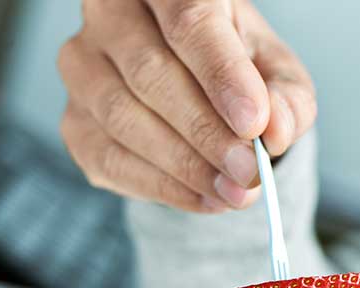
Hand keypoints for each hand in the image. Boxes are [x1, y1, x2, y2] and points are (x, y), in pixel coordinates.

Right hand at [58, 0, 315, 212]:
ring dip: (186, 165)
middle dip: (206, 132)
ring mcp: (82, 67)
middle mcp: (109, 14)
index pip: (188, 20)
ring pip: (123, 117)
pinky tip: (206, 198)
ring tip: (235, 192)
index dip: (221, 75)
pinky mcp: (74, 121)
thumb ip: (285, 97)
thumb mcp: (276, 73)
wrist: (196, 90)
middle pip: (150, 73)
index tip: (254, 124)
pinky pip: (109, 159)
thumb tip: (277, 130)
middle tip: (250, 170)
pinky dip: (163, 187)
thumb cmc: (237, 70)